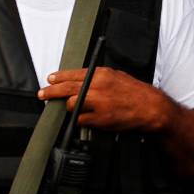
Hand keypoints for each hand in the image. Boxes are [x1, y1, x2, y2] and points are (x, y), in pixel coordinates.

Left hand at [39, 67, 175, 133]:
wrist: (151, 108)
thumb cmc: (136, 93)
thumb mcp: (117, 76)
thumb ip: (98, 77)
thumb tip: (80, 80)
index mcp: (102, 74)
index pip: (73, 74)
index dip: (59, 78)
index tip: (51, 80)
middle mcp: (98, 87)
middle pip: (66, 89)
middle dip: (51, 92)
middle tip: (43, 94)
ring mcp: (98, 103)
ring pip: (71, 105)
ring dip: (70, 107)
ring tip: (73, 108)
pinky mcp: (100, 119)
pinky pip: (80, 119)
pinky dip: (80, 119)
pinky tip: (85, 118)